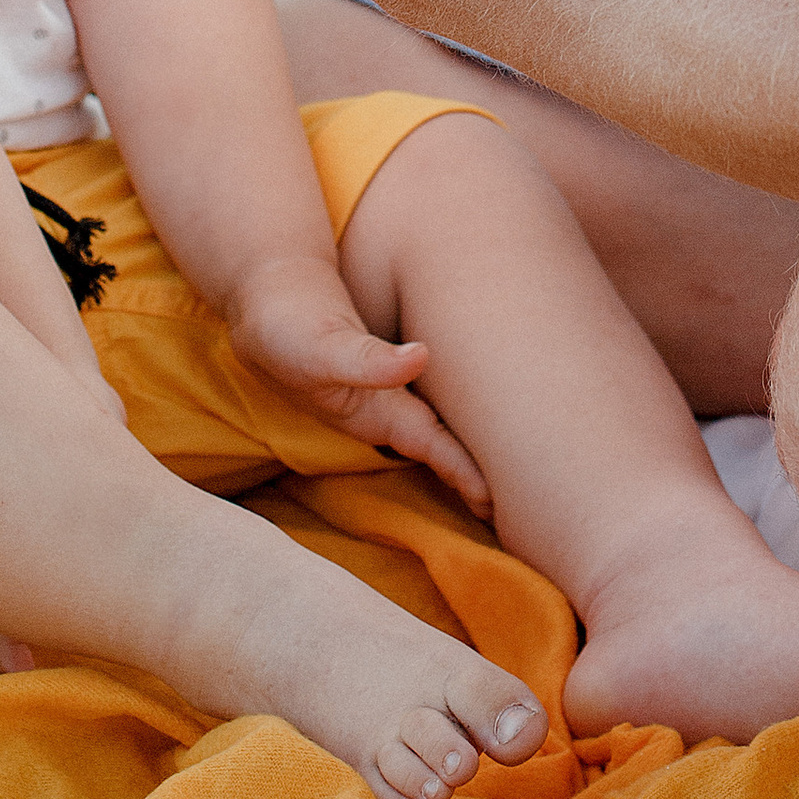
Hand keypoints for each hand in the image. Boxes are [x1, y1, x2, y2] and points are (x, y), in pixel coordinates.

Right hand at [230, 252, 492, 518]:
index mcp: (373, 414)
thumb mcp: (322, 348)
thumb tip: (420, 357)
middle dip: (479, 474)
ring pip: (439, 424)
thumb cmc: (289, 329)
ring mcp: (389, 389)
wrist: (266, 297)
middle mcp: (386, 408)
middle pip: (443, 447)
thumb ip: (366, 360)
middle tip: (531, 502)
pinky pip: (432, 392)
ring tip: (517, 465)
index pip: (432, 449)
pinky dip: (458, 405)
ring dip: (471, 445)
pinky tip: (484, 406)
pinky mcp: (390, 363)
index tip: (500, 502)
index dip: (466, 473)